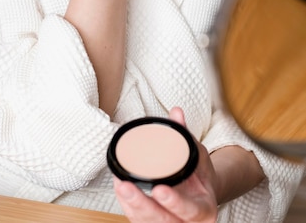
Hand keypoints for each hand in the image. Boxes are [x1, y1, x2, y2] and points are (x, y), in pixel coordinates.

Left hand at [113, 108, 217, 222]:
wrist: (201, 196)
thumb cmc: (200, 176)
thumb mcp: (198, 155)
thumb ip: (185, 136)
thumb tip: (176, 112)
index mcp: (204, 209)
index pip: (190, 210)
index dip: (174, 201)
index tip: (159, 189)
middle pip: (162, 220)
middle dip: (142, 204)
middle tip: (125, 186)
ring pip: (147, 222)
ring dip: (131, 205)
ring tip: (119, 185)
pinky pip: (139, 219)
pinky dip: (128, 205)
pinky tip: (120, 189)